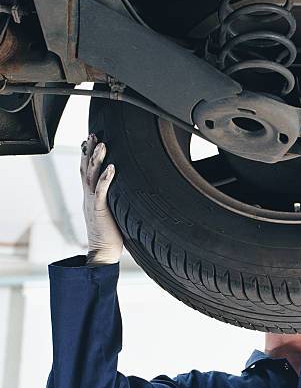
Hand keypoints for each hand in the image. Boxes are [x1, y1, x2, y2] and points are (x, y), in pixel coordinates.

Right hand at [80, 134, 122, 264]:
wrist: (103, 252)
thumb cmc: (111, 235)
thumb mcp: (113, 212)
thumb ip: (116, 200)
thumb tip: (129, 192)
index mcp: (91, 197)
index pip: (87, 172)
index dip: (87, 156)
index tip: (90, 140)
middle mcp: (89, 197)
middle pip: (85, 168)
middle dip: (88, 151)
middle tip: (92, 135)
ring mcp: (92, 203)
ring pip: (91, 176)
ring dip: (96, 159)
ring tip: (102, 145)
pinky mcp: (99, 210)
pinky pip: (101, 191)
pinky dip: (106, 179)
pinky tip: (112, 168)